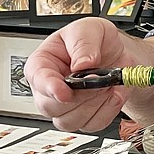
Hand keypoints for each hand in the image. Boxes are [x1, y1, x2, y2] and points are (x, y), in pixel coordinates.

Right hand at [24, 17, 135, 131]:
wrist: (116, 52)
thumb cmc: (95, 39)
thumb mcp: (90, 28)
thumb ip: (84, 43)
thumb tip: (82, 64)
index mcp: (42, 63)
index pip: (37, 80)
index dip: (49, 88)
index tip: (65, 92)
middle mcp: (49, 88)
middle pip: (51, 107)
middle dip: (80, 97)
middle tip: (100, 81)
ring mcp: (65, 106)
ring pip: (70, 121)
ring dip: (95, 104)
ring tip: (108, 84)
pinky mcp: (84, 116)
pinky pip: (92, 125)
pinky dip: (108, 111)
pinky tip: (114, 94)